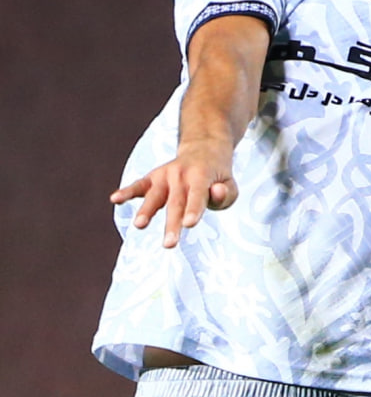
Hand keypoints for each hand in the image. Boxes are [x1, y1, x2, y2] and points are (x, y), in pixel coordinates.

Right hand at [109, 139, 238, 247]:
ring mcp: (164, 175)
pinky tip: (115, 199)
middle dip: (172, 224)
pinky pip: (138, 185)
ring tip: (139, 225)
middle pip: (176, 203)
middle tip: (168, 245)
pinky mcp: (152, 178)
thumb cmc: (217, 177)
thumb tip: (216, 192)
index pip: (197, 195)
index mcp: (201, 176)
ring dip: (146, 210)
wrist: (203, 151)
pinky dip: (126, 192)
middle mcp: (181, 174)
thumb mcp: (229, 184)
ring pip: (154, 195)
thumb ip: (226, 193)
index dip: (194, 209)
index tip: (189, 224)